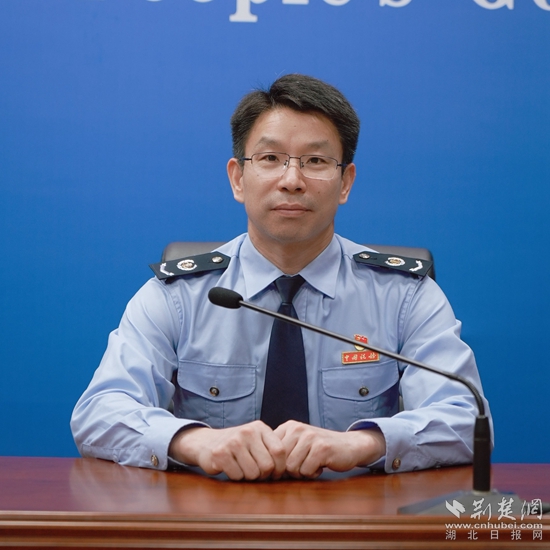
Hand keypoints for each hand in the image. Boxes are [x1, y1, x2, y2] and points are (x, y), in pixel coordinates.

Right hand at [168, 421, 286, 480]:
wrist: (206, 442)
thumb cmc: (238, 445)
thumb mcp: (256, 439)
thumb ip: (271, 449)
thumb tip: (290, 470)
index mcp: (260, 427)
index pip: (280, 451)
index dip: (280, 467)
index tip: (275, 473)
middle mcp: (247, 431)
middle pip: (267, 466)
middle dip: (263, 475)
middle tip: (255, 473)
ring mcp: (233, 442)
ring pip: (253, 474)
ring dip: (248, 477)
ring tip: (241, 468)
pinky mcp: (220, 453)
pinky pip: (237, 476)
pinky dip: (235, 477)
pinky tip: (230, 468)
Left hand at [274, 421, 385, 478]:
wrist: (349, 445)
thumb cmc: (319, 449)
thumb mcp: (298, 444)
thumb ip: (281, 450)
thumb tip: (261, 467)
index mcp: (288, 426)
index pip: (270, 452)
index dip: (277, 465)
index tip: (288, 466)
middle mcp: (297, 428)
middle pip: (280, 462)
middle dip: (291, 470)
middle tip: (304, 465)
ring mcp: (310, 436)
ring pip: (292, 468)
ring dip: (303, 472)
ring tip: (312, 463)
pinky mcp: (321, 448)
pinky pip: (306, 471)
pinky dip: (313, 473)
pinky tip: (321, 465)